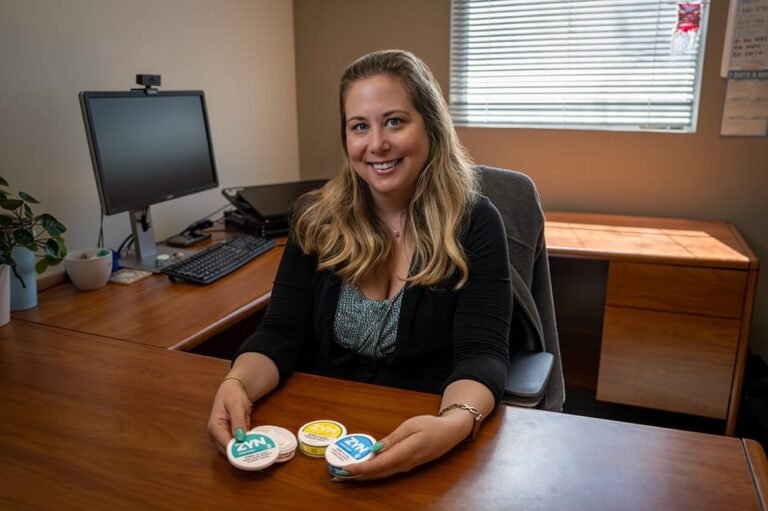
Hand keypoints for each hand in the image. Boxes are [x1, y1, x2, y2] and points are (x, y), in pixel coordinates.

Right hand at [207, 379, 251, 453]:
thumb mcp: (237, 405)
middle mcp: (216, 435)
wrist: (233, 389)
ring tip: (259, 450)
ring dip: (245, 450)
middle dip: (242, 452)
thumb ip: (238, 421)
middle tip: (258, 453)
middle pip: (228, 450)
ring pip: (233, 450)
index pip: (225, 444)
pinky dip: (245, 445)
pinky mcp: (229, 436)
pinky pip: (237, 444)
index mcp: (215, 427)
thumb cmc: (233, 394)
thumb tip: (240, 438)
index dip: (237, 451)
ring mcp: (222, 436)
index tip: (251, 454)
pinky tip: (256, 445)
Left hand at [340, 413, 472, 480]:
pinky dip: (372, 472)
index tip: (345, 468)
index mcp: (405, 453)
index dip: (361, 468)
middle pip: (377, 473)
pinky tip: (363, 469)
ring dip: (363, 475)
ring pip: (381, 474)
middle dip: (357, 475)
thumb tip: (374, 450)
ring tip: (346, 473)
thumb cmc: (431, 425)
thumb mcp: (410, 426)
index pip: (379, 465)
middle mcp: (404, 464)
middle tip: (337, 474)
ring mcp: (406, 466)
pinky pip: (386, 471)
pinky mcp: (406, 465)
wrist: (450, 433)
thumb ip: (392, 439)